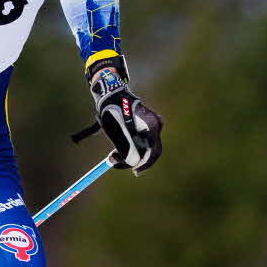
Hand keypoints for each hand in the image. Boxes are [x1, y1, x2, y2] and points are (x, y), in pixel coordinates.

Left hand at [86, 54, 162, 171]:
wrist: (110, 95)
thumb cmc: (113, 111)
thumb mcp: (117, 131)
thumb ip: (126, 147)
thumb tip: (133, 163)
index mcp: (152, 125)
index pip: (154, 151)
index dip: (145, 164)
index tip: (134, 172)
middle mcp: (155, 126)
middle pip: (148, 151)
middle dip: (132, 160)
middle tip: (114, 163)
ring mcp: (151, 126)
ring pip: (143, 148)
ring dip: (128, 154)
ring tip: (111, 155)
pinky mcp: (145, 127)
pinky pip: (140, 142)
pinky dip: (129, 147)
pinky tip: (116, 147)